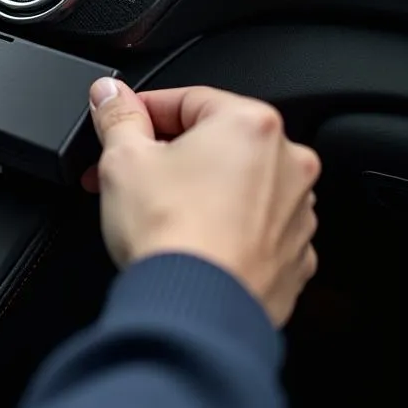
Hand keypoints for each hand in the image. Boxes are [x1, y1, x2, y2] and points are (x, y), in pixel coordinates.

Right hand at [85, 79, 320, 327]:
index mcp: (250, 124)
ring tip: (155, 210)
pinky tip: (190, 238)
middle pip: (214, 141)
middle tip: (128, 172)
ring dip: (198, 188)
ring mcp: (297, 212)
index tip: (120, 127)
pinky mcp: (294, 256)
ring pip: (236, 183)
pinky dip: (224, 226)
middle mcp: (287, 162)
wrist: (196, 312)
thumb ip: (118, 116)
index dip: (142, 113)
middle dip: (166, 154)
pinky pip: (253, 226)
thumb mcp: (122, 159)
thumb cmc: (171, 235)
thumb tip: (111, 95)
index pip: (187, 100)